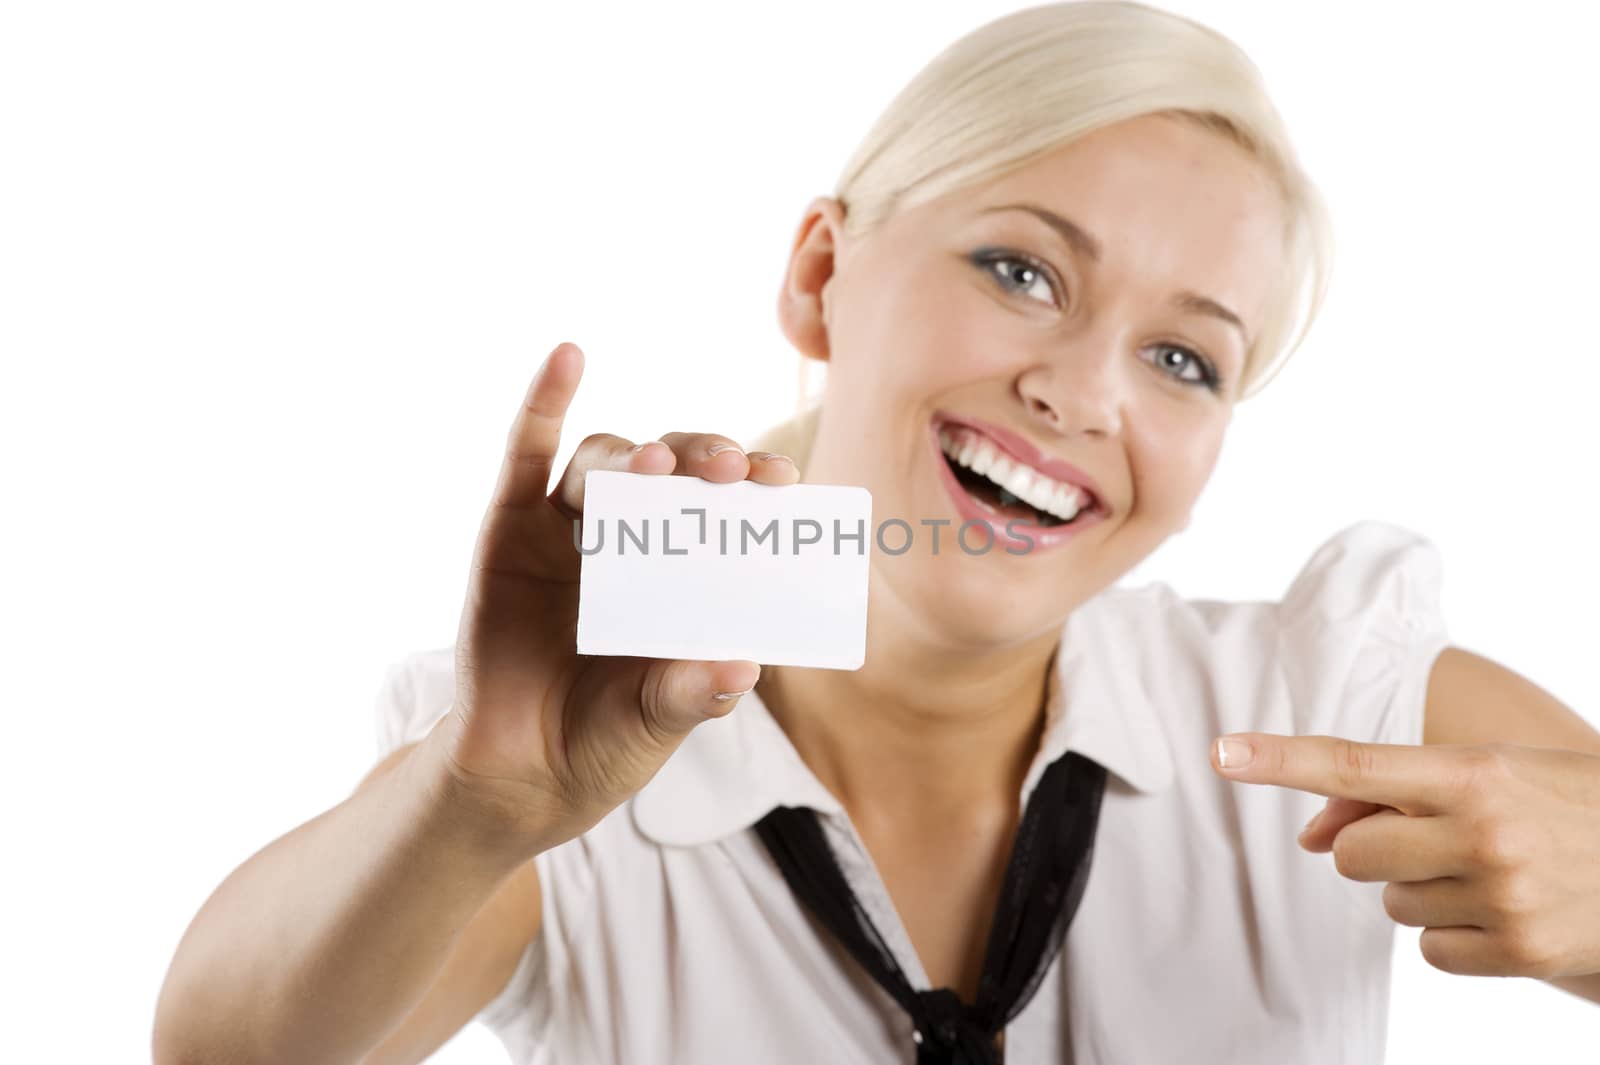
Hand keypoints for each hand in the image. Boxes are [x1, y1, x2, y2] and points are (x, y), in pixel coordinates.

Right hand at [436, 341, 801, 846]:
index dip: (752, 486)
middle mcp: (629, 540)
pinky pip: (524, 457)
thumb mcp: (658, 722)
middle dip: (702, 460)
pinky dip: (543, 404)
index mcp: (681, 572)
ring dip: (633, 457)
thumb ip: (692, 695)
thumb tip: (741, 670)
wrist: (520, 780)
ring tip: (659, 466)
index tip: (786, 481)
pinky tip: (568, 357)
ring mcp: (565, 532)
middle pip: (668, 473)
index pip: (721, 509)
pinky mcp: (506, 531)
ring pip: (603, 467)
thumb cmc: (604, 741)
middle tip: (732, 469)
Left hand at [1210, 733, 1599, 979]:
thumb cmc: (1555, 803)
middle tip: (1433, 836)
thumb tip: (1309, 836)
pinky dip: (1451, 934)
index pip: (1355, 762)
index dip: (1281, 758)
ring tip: (1486, 869)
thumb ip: (1388, 791)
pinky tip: (1500, 909)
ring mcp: (1504, 897)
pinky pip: (1429, 950)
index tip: (1222, 752)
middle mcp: (1485, 833)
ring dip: (1419, 888)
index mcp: (1474, 773)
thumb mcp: (1486, 772)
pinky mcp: (1519, 952)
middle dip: (1372, 846)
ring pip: (1389, 903)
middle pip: (1353, 852)